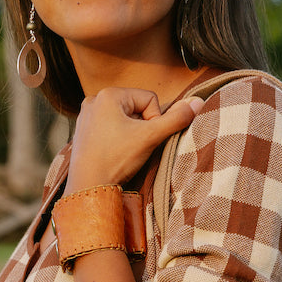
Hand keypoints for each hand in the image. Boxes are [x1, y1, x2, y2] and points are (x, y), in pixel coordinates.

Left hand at [66, 88, 202, 192]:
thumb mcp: (150, 137)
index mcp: (108, 94)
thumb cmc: (115, 159)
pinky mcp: (83, 131)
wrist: (88, 186)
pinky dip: (117, 139)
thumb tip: (198, 102)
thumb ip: (176, 119)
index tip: (144, 139)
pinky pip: (110, 128)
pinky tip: (113, 153)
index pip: (150, 99)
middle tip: (133, 147)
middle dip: (141, 127)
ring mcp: (86, 115)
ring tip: (123, 151)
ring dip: (130, 133)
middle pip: (136, 108)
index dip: (154, 120)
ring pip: (124, 119)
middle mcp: (94, 100)